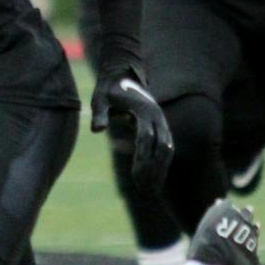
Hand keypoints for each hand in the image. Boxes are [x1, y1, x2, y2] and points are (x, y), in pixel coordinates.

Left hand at [90, 68, 173, 192]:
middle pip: (162, 147)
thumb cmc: (108, 88)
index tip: (135, 178)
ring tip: (150, 191)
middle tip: (144, 192)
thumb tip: (97, 130)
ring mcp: (161, 121)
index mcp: (143, 110)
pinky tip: (152, 180)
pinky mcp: (161, 126)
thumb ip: (99, 114)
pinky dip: (161, 164)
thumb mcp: (99, 98)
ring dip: (160, 169)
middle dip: (154, 170)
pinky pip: (166, 147)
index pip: (146, 139)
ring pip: (167, 149)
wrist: (122, 73)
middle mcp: (157, 116)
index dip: (142, 159)